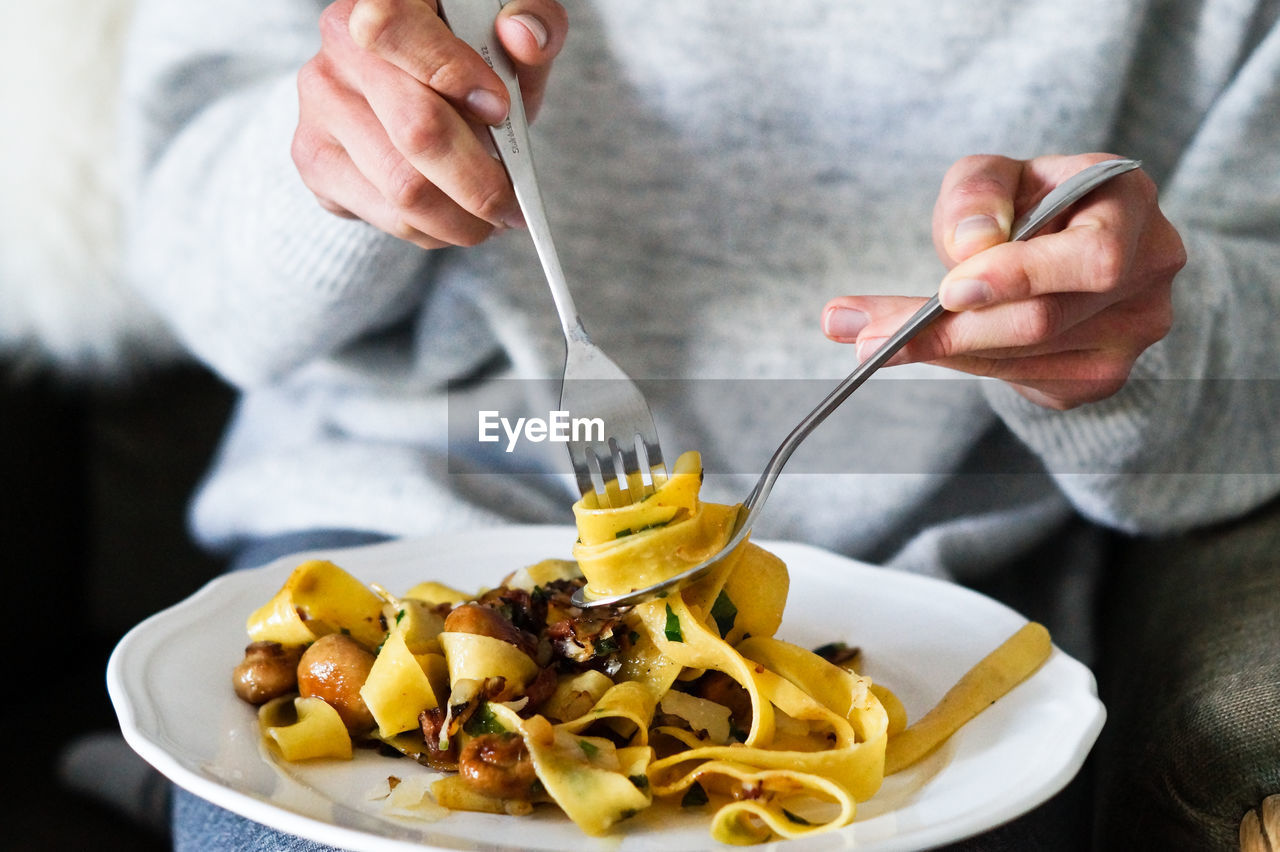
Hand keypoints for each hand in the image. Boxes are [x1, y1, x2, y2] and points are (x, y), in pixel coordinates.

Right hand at [293, 0, 567, 248]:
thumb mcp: (510, 34)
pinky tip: (453, 219)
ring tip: (491, 217)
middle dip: (480, 181)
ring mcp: (320, 107)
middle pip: (416, 130)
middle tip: (513, 205)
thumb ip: (532, 19)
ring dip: (462, 219)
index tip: (499, 109)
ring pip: (404, 189)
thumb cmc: (472, 57)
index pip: (395, 28)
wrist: (414, 90)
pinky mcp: (315, 160)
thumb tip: (524, 35)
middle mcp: (338, 47)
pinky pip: (386, 217)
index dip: (453, 73)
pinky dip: (434, 231)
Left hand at [822, 154, 1186, 409]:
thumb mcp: (990, 176)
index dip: (1020, 277)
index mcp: (1130, 202)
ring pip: (1021, 356)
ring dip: (937, 351)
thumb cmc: (1022, 204)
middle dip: (947, 330)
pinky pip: (1019, 379)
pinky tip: (920, 347)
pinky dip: (962, 363)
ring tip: (862, 337)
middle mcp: (1149, 269)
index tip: (948, 290)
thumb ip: (977, 192)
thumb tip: (971, 245)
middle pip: (1043, 320)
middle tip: (863, 334)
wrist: (1053, 253)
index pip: (1092, 256)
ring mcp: (1132, 332)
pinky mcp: (1100, 376)